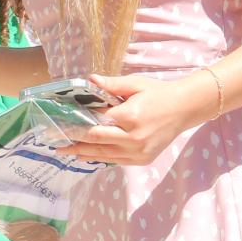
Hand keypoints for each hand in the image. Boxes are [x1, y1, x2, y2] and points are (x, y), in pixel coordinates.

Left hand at [56, 73, 209, 165]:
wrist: (185, 109)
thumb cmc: (158, 93)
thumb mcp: (135, 84)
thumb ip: (112, 84)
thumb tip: (90, 80)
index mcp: (130, 116)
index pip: (96, 123)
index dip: (77, 125)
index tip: (61, 126)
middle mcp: (134, 138)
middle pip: (97, 142)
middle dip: (75, 143)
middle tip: (56, 144)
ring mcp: (139, 152)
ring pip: (105, 154)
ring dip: (84, 153)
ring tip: (67, 151)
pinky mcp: (143, 160)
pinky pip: (116, 160)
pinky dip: (101, 157)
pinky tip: (87, 155)